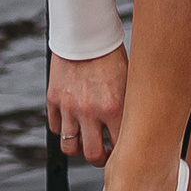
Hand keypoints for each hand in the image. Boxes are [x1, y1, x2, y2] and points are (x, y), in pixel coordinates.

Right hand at [47, 43, 128, 163]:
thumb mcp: (128, 81)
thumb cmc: (111, 56)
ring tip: (86, 139)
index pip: (119, 147)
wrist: (85, 32)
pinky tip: (73, 120)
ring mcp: (70, 106)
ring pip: (70, 147)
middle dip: (99, 158)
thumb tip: (137, 130)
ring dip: (79, 146)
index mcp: (114, 106)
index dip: (121, 154)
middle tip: (102, 153)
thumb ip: (127, 107)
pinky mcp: (53, 99)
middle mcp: (90, 110)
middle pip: (92, 154)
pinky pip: (56, 128)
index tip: (123, 153)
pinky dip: (64, 129)